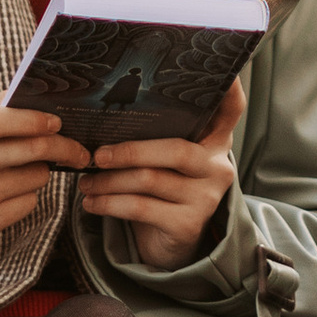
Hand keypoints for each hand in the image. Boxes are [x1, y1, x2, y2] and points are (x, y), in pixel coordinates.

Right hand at [0, 96, 82, 269]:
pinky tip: (6, 192)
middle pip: (33, 150)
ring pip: (38, 177)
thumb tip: (47, 94)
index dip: (34, 120)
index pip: (0, 120)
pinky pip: (29, 202)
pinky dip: (27, 195)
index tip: (57, 122)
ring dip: (40, 171)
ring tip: (18, 169)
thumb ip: (0, 105)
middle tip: (78, 149)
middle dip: (64, 147)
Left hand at [79, 69, 245, 271]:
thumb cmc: (164, 192)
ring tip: (85, 181)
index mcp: (215, 143)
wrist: (172, 245)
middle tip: (96, 154)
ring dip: (109, 180)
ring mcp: (205, 198)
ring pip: (149, 179)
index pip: (231, 110)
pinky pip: (140, 207)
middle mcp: (217, 167)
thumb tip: (106, 114)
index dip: (229, 89)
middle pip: (175, 149)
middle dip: (129, 150)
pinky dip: (109, 204)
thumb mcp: (168, 162)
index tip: (222, 71)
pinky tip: (92, 203)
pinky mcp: (188, 224)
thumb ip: (157, 137)